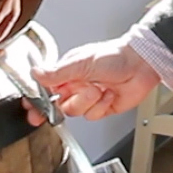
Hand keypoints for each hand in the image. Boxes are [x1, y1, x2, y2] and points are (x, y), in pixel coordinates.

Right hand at [23, 37, 160, 125]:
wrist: (140, 65)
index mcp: (67, 72)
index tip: (31, 109)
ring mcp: (89, 98)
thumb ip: (57, 72)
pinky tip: (109, 94)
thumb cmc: (114, 56)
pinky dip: (102, 105)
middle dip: (71, 100)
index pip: (46, 89)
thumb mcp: (82, 62)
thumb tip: (35, 73)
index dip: (38, 100)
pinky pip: (92, 116)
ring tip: (99, 88)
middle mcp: (76, 86)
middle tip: (80, 92)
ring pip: (76, 111)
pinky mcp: (102, 108)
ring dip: (89, 100)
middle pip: (59, 105)